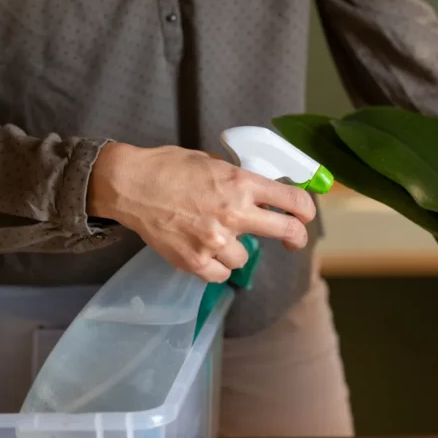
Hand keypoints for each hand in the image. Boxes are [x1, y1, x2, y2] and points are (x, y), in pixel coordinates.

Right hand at [88, 142, 315, 281]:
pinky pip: (220, 274)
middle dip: (294, 237)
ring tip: (215, 236)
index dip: (306, 210)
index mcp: (241, 184)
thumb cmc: (169, 168)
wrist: (131, 185)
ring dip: (235, 250)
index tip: (306, 215)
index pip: (292, 200)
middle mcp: (234, 213)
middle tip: (293, 240)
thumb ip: (240, 180)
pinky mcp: (194, 261)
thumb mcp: (213, 163)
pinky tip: (203, 251)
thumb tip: (264, 193)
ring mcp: (215, 241)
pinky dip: (215, 266)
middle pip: (285, 233)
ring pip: (244, 258)